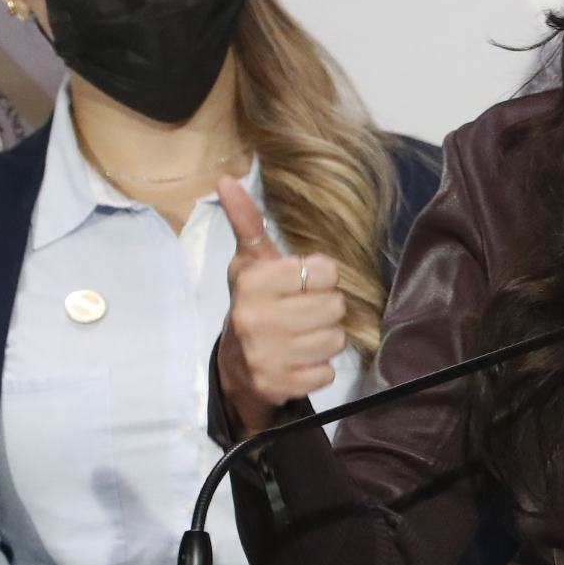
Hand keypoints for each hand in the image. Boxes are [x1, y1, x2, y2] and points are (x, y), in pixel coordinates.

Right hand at [217, 176, 341, 432]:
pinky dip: (318, 368)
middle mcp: (254, 318)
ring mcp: (264, 355)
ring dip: (323, 339)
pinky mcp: (277, 385)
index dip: (320, 278)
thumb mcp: (251, 262)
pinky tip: (297, 360)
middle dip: (325, 310)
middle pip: (335, 307)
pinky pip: (326, 373)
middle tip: (302, 313)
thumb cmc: (255, 303)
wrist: (235, 362)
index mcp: (252, 282)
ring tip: (300, 336)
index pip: (325, 271)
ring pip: (335, 340)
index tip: (299, 285)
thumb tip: (227, 179)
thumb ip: (248, 222)